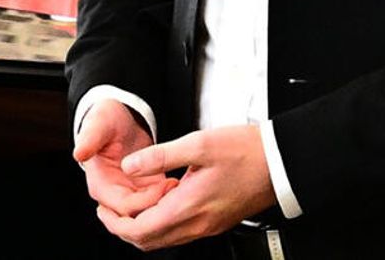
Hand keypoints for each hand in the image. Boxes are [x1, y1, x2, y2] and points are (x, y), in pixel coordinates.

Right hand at [73, 99, 173, 218]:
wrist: (118, 120)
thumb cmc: (106, 120)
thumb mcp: (99, 123)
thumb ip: (91, 138)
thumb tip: (79, 152)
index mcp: (100, 185)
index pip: (124, 207)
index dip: (147, 200)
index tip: (167, 184)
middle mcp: (113, 195)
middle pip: (137, 216)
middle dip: (159, 206)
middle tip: (181, 188)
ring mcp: (128, 195)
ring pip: (148, 214)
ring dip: (166, 205)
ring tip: (185, 187)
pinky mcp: (143, 191)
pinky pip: (156, 205)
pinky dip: (169, 200)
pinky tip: (184, 186)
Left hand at [98, 124, 276, 249]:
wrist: (281, 162)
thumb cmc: (247, 152)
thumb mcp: (199, 144)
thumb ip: (160, 155)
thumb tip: (131, 166)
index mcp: (188, 207)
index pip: (140, 230)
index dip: (116, 223)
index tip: (103, 210)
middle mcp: (197, 224)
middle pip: (149, 241)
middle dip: (124, 228)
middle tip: (110, 211)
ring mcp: (208, 225)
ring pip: (165, 238)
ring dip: (144, 225)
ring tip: (134, 203)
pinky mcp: (217, 221)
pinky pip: (181, 230)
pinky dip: (164, 220)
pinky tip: (165, 197)